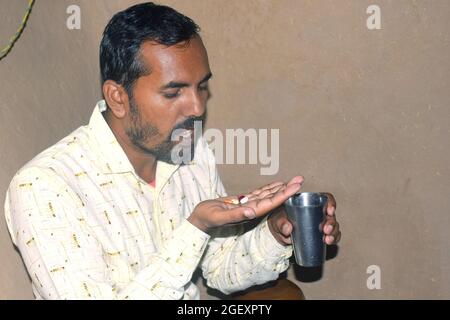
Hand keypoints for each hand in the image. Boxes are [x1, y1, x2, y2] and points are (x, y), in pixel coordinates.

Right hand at [187, 176, 303, 231]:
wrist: (199, 220)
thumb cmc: (207, 218)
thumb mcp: (219, 217)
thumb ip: (235, 215)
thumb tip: (251, 212)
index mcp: (248, 214)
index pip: (270, 203)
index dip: (283, 195)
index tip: (295, 188)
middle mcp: (251, 210)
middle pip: (273, 198)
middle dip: (287, 190)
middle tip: (300, 180)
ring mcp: (247, 206)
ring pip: (267, 195)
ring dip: (281, 188)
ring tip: (293, 181)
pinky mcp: (242, 202)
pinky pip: (258, 194)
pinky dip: (268, 188)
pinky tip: (276, 184)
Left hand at [268, 192, 340, 245]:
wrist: (278, 235)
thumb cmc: (279, 222)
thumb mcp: (278, 220)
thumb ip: (281, 223)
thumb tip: (288, 228)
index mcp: (309, 203)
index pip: (325, 198)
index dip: (330, 203)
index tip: (329, 211)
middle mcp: (318, 212)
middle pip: (331, 214)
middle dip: (331, 222)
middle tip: (326, 229)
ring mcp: (320, 224)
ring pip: (334, 226)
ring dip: (334, 232)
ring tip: (327, 239)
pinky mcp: (321, 235)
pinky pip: (333, 236)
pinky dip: (334, 239)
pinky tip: (329, 242)